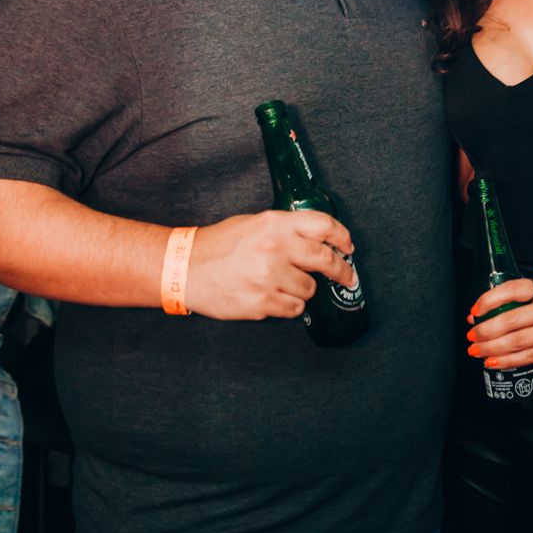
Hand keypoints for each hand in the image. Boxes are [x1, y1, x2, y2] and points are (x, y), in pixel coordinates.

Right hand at [185, 210, 355, 320]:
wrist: (184, 268)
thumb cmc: (218, 245)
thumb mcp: (254, 223)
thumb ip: (285, 229)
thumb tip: (317, 239)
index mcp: (275, 225)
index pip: (323, 226)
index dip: (342, 237)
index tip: (348, 247)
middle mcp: (275, 249)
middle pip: (325, 260)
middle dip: (342, 271)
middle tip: (347, 277)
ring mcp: (269, 278)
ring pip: (309, 289)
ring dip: (304, 289)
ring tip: (283, 284)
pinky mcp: (262, 303)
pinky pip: (293, 309)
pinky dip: (289, 305)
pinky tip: (272, 296)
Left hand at [466, 277, 532, 366]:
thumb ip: (520, 299)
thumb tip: (481, 314)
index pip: (514, 289)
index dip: (489, 300)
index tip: (474, 311)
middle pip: (513, 320)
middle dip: (486, 330)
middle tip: (471, 336)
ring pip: (519, 342)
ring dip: (493, 348)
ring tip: (477, 350)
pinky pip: (531, 357)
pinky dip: (509, 360)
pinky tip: (494, 361)